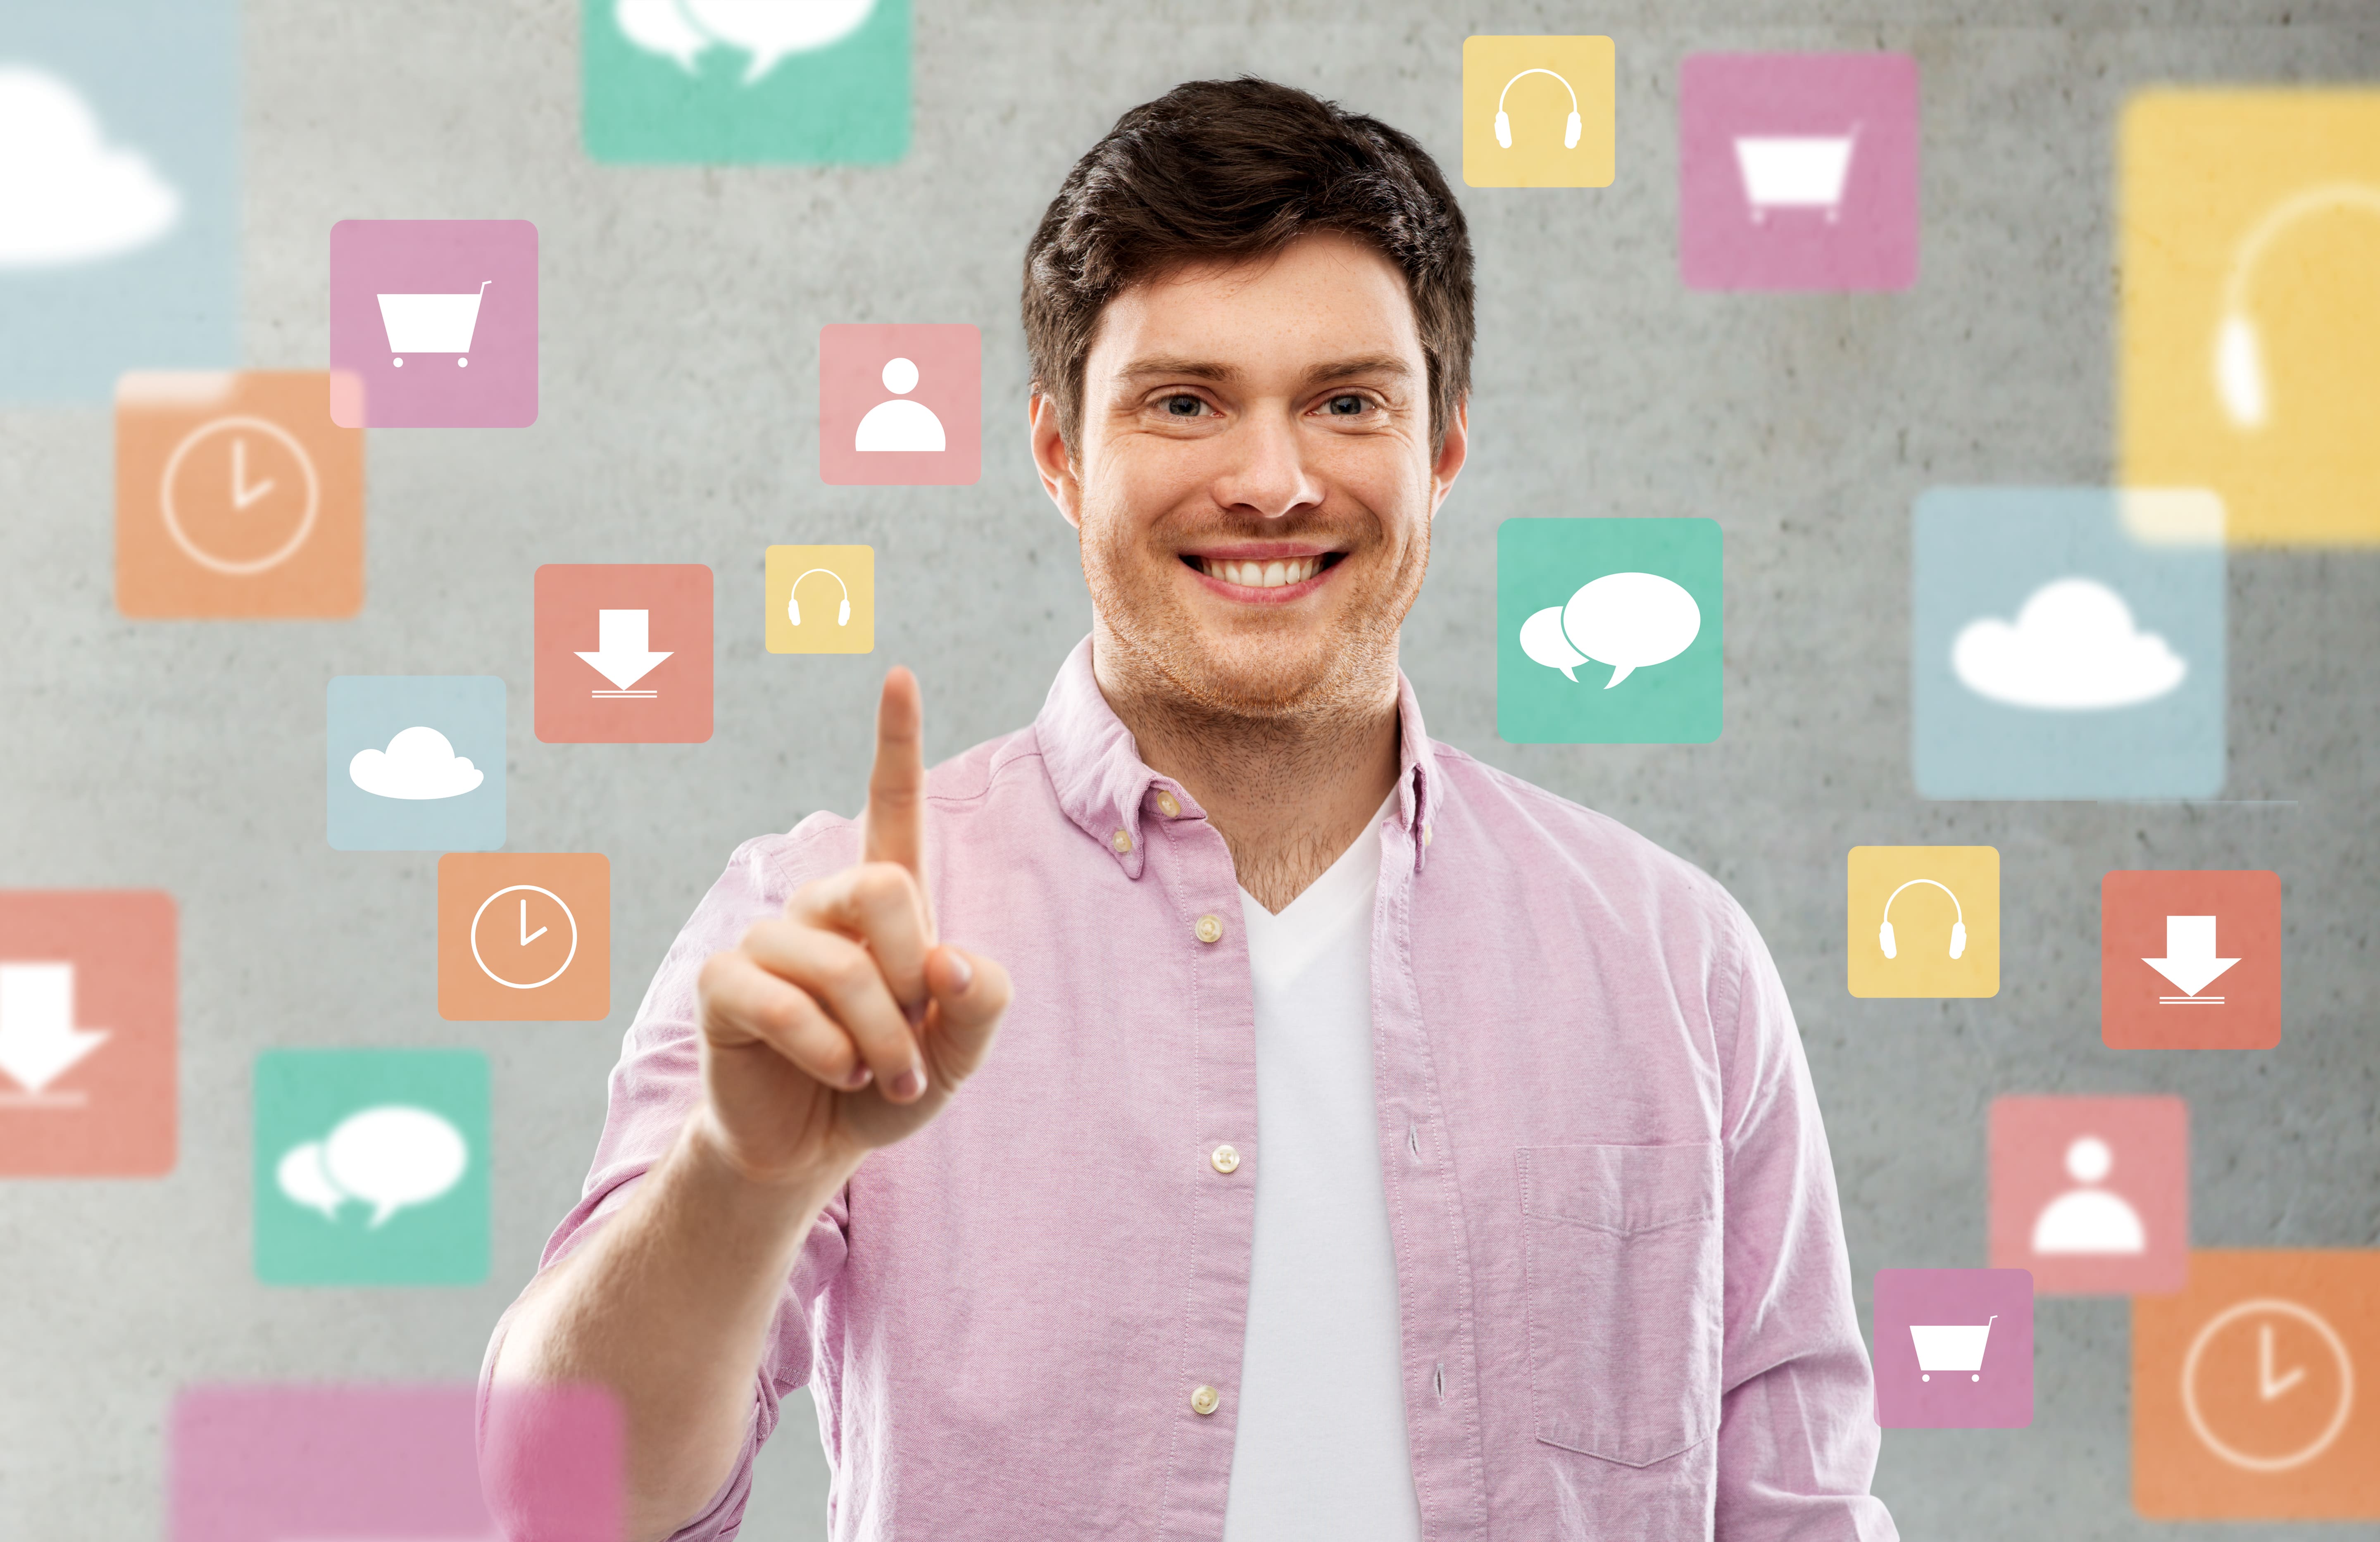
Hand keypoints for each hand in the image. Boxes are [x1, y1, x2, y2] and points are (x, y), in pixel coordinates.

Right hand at [693, 667, 1011, 1183]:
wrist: (815, 1149)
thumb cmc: (886, 1087)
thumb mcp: (958, 1054)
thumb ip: (979, 1003)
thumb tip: (950, 961)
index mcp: (885, 907)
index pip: (892, 808)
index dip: (895, 743)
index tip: (899, 675)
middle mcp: (823, 908)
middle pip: (881, 886)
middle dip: (913, 976)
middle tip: (915, 1045)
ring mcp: (767, 940)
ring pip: (839, 964)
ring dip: (877, 1039)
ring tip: (877, 1080)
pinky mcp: (723, 984)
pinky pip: (782, 1002)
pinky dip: (825, 1051)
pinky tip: (833, 1076)